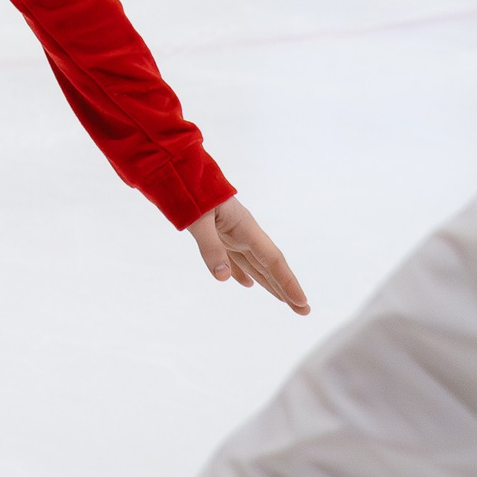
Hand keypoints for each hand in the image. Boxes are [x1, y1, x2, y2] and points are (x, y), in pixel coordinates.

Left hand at [186, 198, 309, 314]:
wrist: (174, 166)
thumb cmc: (188, 189)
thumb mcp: (197, 218)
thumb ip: (210, 247)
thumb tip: (224, 279)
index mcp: (244, 226)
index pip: (272, 260)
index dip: (287, 283)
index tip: (302, 304)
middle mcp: (242, 230)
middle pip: (268, 264)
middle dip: (285, 287)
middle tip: (303, 310)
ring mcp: (230, 231)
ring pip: (254, 262)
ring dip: (268, 282)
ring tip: (284, 301)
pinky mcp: (216, 231)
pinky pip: (235, 256)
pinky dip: (242, 271)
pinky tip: (247, 284)